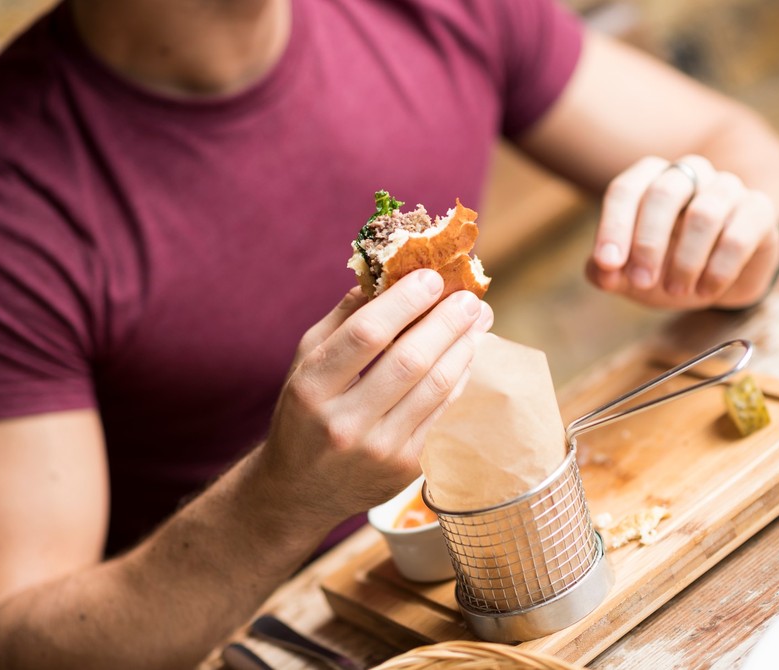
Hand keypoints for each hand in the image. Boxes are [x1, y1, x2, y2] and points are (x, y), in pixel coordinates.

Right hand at [260, 270, 493, 524]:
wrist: (299, 492)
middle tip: (469, 296)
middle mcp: (344, 422)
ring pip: (435, 387)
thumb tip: (388, 275)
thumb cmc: (304, 414)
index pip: (366, 334)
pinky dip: (459, 378)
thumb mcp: (305, 363)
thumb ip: (343, 320)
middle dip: (446, 321)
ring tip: (478, 318)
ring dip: (464, 347)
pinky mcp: (404, 468)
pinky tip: (467, 354)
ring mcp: (378, 449)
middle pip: (410, 360)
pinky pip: (443, 413)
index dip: (405, 301)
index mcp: (312, 387)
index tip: (432, 277)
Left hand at [586, 154, 778, 308]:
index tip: (608, 264)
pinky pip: (739, 234)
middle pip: (664, 192)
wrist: (718, 279)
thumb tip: (602, 272)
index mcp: (650, 179)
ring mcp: (727, 188)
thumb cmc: (665, 267)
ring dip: (685, 260)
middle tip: (640, 282)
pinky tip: (705, 291)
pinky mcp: (758, 210)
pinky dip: (718, 268)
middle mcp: (689, 174)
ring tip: (676, 291)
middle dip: (648, 242)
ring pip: (705, 212)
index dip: (613, 226)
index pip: (626, 190)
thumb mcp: (629, 274)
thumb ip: (606, 271)